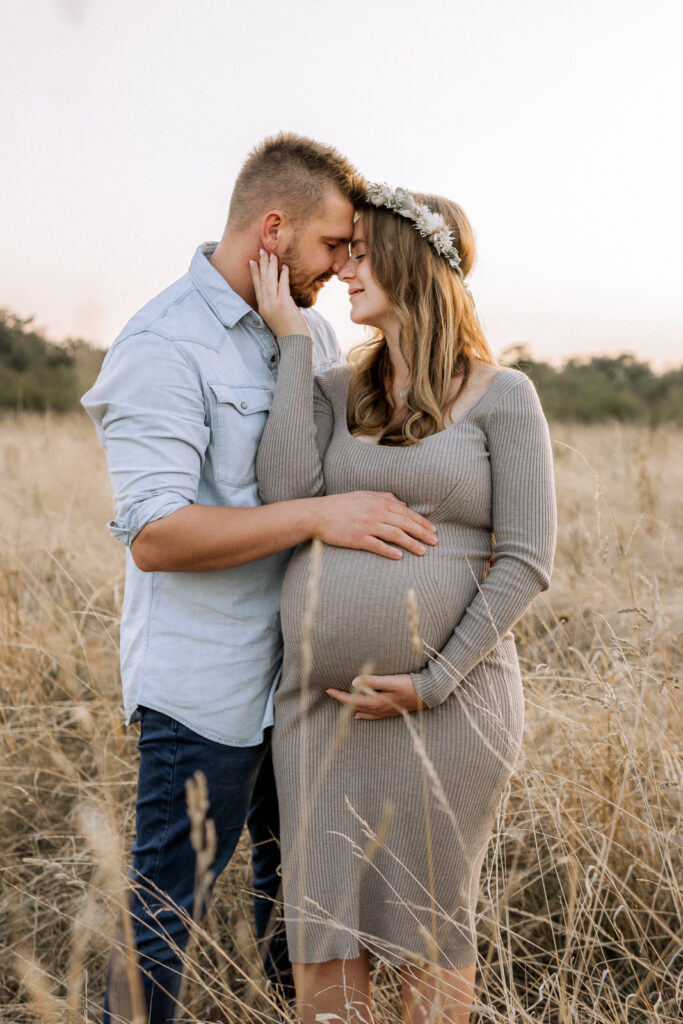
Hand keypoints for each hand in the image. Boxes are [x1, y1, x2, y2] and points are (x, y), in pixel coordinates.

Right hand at [249, 249, 310, 338]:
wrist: (295, 344)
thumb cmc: (290, 332)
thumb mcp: (278, 318)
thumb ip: (277, 306)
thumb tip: (283, 296)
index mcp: (263, 308)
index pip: (257, 286)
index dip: (254, 273)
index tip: (252, 261)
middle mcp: (266, 305)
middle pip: (262, 280)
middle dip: (261, 264)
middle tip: (261, 250)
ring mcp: (273, 304)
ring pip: (270, 281)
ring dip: (271, 266)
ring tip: (272, 254)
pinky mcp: (283, 304)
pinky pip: (282, 286)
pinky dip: (283, 275)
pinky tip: (285, 267)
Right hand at [312, 491, 436, 558]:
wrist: (318, 514)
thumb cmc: (342, 505)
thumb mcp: (365, 495)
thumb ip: (385, 497)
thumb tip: (403, 503)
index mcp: (379, 501)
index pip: (406, 512)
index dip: (422, 522)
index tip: (433, 530)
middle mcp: (376, 512)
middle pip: (405, 523)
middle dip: (423, 533)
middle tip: (435, 542)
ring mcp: (367, 526)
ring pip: (395, 535)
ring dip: (411, 544)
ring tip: (423, 551)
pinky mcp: (357, 538)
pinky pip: (377, 546)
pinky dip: (390, 551)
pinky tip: (400, 557)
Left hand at [327, 673, 425, 718]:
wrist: (429, 694)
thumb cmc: (410, 685)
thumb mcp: (391, 681)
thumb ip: (373, 681)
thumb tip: (354, 682)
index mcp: (377, 703)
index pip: (353, 700)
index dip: (340, 695)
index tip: (328, 689)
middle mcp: (379, 710)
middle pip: (355, 706)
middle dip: (342, 700)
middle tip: (330, 692)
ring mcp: (385, 712)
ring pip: (363, 711)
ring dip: (351, 706)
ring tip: (341, 702)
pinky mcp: (391, 711)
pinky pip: (372, 715)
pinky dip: (363, 714)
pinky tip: (359, 715)